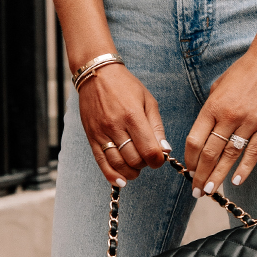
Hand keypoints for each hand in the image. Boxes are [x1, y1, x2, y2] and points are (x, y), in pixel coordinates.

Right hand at [78, 65, 168, 185]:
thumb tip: (164, 150)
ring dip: (131, 172)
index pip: (148, 150)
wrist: (97, 76)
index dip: (158, 160)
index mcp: (133, 116)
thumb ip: (157, 127)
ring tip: (137, 168)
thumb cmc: (126, 87)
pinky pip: (101, 162)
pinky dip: (112, 175)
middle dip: (145, 164)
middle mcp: (116, 126)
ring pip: (118, 164)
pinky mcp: (91, 137)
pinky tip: (121, 181)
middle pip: (134, 159)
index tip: (159, 158)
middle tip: (147, 158)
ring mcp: (101, 133)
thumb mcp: (148, 101)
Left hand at [185, 32, 256, 197]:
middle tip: (196, 191)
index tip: (188, 170)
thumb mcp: (219, 85)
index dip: (190, 159)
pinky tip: (236, 181)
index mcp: (213, 106)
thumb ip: (211, 108)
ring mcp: (249, 122)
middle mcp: (229, 116)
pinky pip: (253, 152)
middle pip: (210, 153)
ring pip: (230, 156)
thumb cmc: (244, 71)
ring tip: (211, 191)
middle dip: (201, 174)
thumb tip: (204, 130)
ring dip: (219, 176)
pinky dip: (244, 168)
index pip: (196, 140)